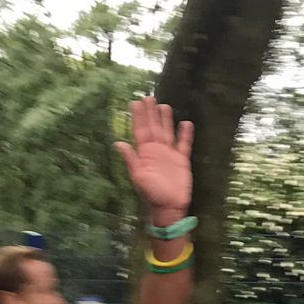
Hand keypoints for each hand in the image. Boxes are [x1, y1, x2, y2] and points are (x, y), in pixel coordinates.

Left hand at [114, 96, 192, 224]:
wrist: (169, 207)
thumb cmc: (152, 193)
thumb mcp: (138, 176)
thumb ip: (130, 159)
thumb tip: (118, 143)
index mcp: (145, 153)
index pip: (140, 131)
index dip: (138, 117)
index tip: (135, 102)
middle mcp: (156, 151)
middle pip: (153, 128)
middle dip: (150, 113)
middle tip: (148, 96)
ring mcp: (169, 154)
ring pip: (167, 132)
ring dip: (165, 119)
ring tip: (163, 105)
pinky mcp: (182, 160)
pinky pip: (184, 144)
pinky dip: (185, 134)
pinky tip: (185, 123)